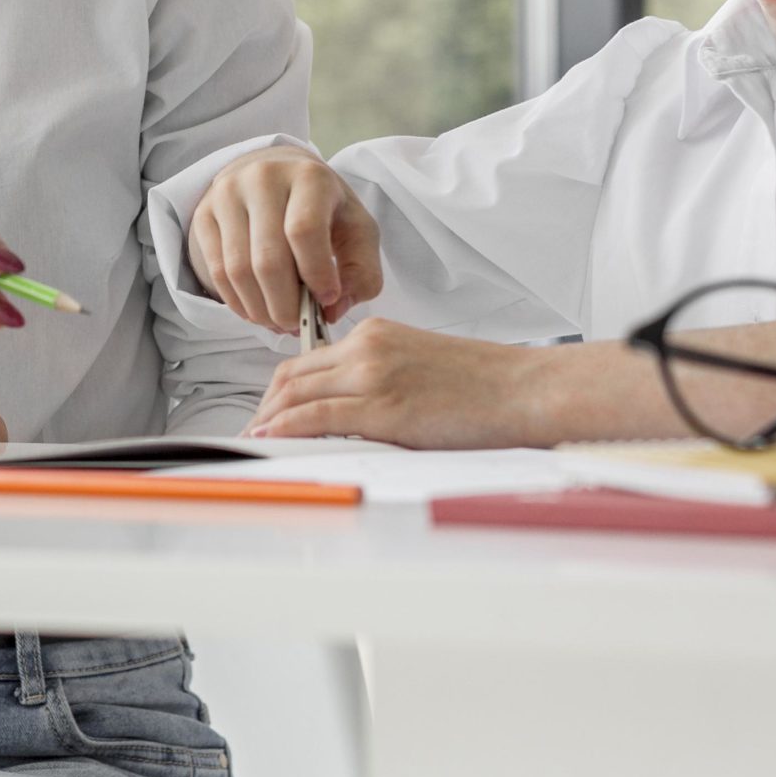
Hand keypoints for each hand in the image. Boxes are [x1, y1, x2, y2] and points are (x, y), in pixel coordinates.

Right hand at [189, 146, 382, 331]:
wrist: (277, 173)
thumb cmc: (323, 208)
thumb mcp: (357, 230)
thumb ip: (361, 272)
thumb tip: (333, 311)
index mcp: (308, 176)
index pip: (304, 231)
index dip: (316, 275)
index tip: (328, 300)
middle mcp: (263, 178)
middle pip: (268, 258)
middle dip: (286, 305)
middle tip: (298, 324)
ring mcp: (227, 195)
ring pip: (238, 269)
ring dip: (260, 309)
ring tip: (279, 321)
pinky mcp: (205, 214)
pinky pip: (216, 271)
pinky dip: (238, 302)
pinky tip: (258, 310)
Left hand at [245, 318, 548, 447]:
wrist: (522, 389)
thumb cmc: (483, 384)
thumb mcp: (419, 365)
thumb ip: (380, 377)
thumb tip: (348, 411)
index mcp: (376, 334)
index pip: (307, 359)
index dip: (279, 390)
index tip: (269, 412)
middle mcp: (368, 348)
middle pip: (292, 375)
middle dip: (265, 407)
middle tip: (253, 432)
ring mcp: (373, 375)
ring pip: (296, 394)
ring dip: (269, 420)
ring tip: (253, 442)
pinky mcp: (384, 406)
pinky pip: (317, 416)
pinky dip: (286, 428)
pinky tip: (272, 439)